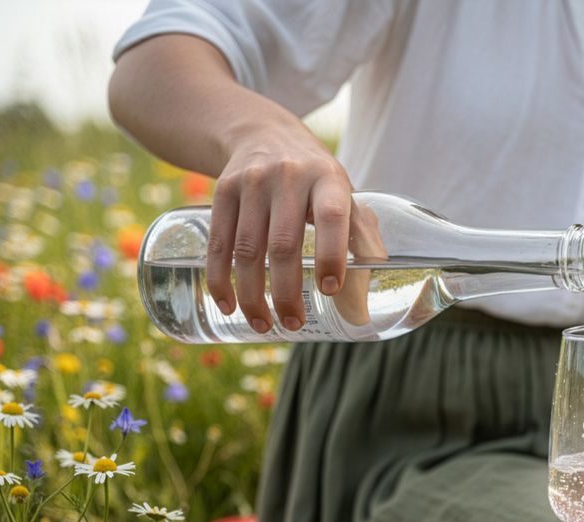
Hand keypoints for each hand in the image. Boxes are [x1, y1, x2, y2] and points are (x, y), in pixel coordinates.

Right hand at [206, 128, 352, 332]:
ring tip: (263, 324)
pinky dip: (220, 278)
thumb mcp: (345, 195)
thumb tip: (365, 301)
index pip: (331, 217)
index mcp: (327, 178)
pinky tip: (227, 305)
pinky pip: (218, 242)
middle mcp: (288, 177)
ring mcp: (251, 182)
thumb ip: (362, 239)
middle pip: (283, 244)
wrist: (264, 134)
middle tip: (293, 324)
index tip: (329, 290)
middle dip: (287, 292)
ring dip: (252, 294)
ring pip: (247, 249)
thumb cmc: (316, 179)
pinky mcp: (222, 190)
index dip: (331, 254)